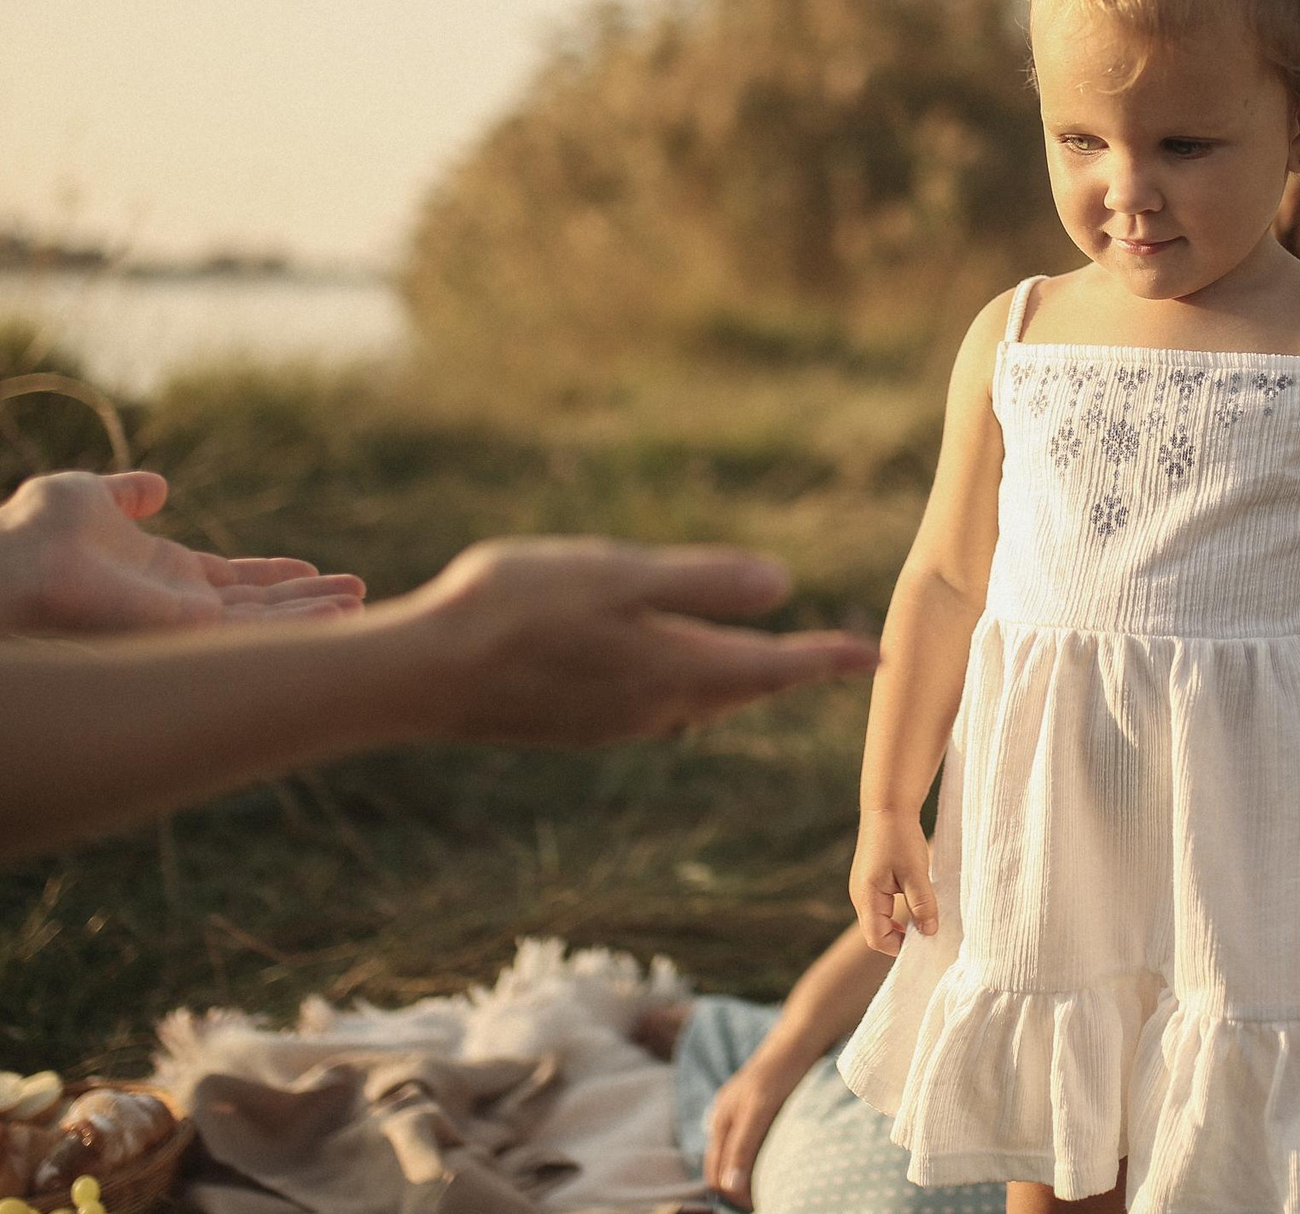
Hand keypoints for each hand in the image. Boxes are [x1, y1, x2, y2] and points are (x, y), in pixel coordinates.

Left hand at [0, 470, 365, 630]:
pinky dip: (297, 624)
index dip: (274, 575)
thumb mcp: (96, 496)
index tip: (312, 570)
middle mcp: (179, 601)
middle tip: (358, 593)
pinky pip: (251, 630)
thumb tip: (155, 487)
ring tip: (360, 605)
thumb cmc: (41, 526)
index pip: (233, 579)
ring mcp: (183, 618)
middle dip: (307, 601)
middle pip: (258, 606)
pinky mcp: (185, 626)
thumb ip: (129, 495)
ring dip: (312, 614)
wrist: (16, 554)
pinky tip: (335, 615)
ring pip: (263, 623)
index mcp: (164, 572)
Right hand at [405, 537, 877, 745]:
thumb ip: (700, 582)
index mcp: (675, 669)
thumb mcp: (617, 575)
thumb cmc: (515, 609)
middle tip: (835, 658)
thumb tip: (783, 585)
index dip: (829, 658)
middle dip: (790, 673)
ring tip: (769, 663)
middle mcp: (655, 708)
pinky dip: (688, 685)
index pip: (775, 667)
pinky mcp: (578, 724)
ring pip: (700, 702)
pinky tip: (673, 668)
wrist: (421, 676)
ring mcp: (614, 722)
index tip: (878, 656)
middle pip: (744, 691)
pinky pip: (656, 705)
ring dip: (740, 682)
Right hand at [702, 1046, 806, 1206]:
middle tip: (765, 1200)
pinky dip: (756, 1161)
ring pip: (735, 1158)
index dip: (733, 1194)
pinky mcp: (757, 1110)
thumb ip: (742, 1146)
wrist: (801, 1038)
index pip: (716, 1174)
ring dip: (747, 1176)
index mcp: (722, 1119)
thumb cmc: (781, 1070)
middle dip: (737, 1189)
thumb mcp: (760, 1108)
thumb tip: (728, 1187)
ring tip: (771, 1187)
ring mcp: (740, 1114)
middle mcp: (726, 1118)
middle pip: (722, 1168)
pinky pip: (749, 1145)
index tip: (759, 1204)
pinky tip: (774, 1164)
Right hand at [850, 809, 936, 955]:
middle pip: (876, 931)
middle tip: (926, 931)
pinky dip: (897, 910)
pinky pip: (881, 905)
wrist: (888, 806)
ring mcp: (862, 887)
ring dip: (900, 923)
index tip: (924, 940)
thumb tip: (929, 932)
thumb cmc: (900, 838)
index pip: (877, 938)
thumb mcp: (916, 873)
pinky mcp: (870, 879)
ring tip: (923, 915)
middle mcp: (859, 896)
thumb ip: (922, 905)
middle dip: (900, 937)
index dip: (899, 946)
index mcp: (866, 897)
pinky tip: (915, 899)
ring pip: (880, 918)